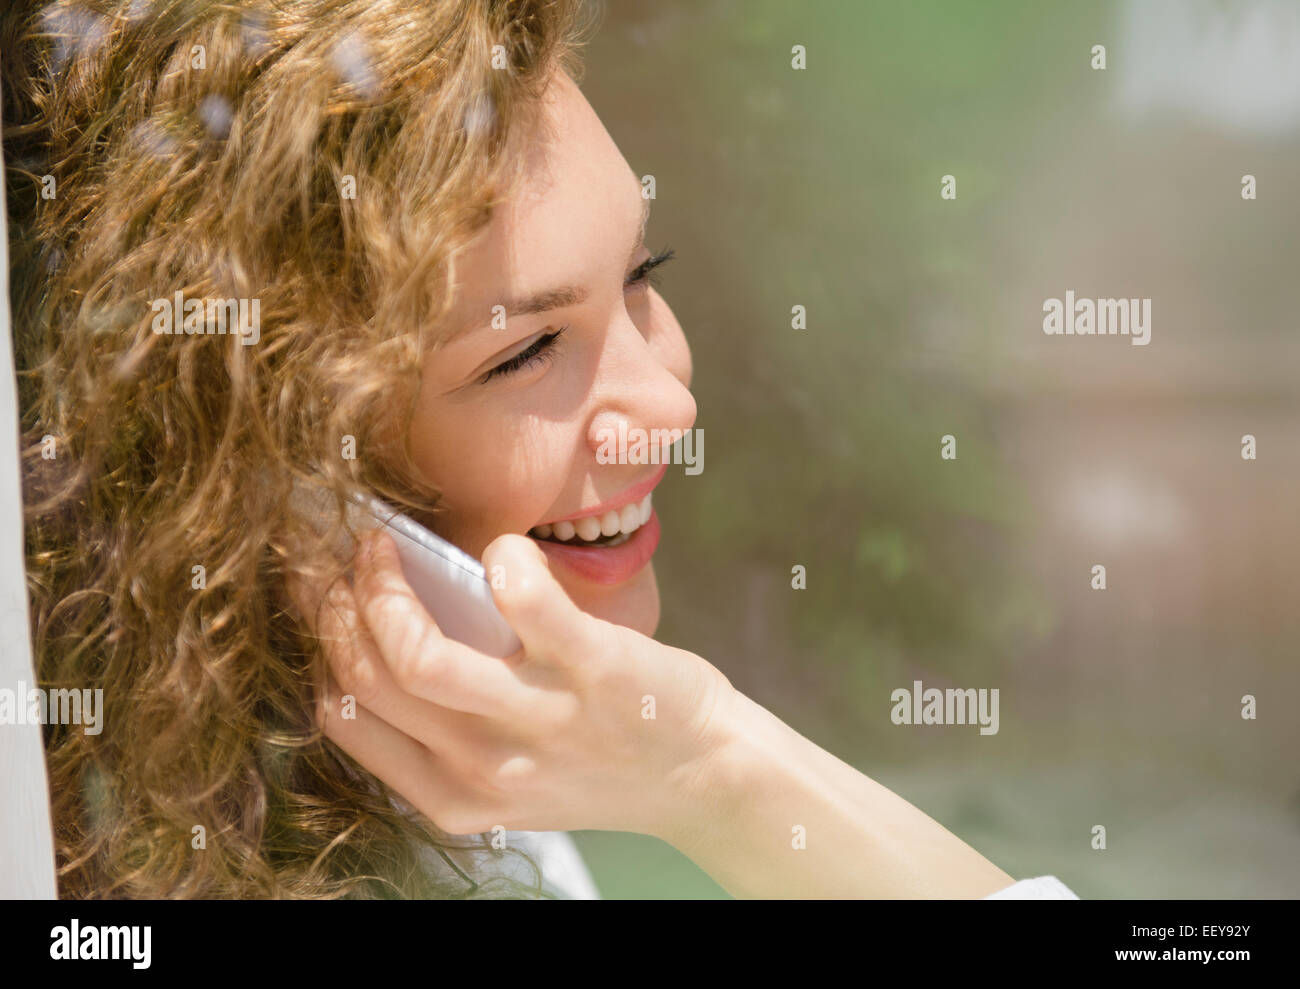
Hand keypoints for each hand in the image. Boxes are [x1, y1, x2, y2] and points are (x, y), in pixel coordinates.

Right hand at [286, 529, 735, 841]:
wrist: (702, 774)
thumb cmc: (599, 760)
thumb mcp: (506, 774)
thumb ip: (444, 728)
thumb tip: (379, 630)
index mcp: (451, 796)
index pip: (346, 716)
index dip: (321, 645)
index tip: (319, 598)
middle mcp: (486, 768)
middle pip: (370, 680)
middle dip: (335, 606)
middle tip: (343, 557)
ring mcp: (540, 721)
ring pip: (417, 655)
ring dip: (385, 586)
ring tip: (387, 546)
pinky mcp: (595, 671)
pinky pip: (522, 601)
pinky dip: (499, 561)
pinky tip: (501, 552)